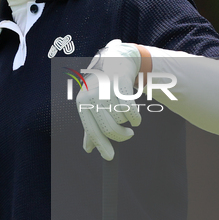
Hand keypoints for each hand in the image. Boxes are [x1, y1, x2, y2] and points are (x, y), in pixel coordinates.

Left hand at [76, 40, 141, 159]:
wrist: (116, 62)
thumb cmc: (103, 88)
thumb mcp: (92, 105)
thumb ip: (91, 127)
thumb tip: (88, 149)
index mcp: (82, 104)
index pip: (92, 131)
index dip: (101, 146)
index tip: (110, 157)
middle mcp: (91, 97)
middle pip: (108, 128)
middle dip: (121, 137)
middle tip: (127, 136)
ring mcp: (105, 90)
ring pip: (121, 120)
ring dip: (128, 123)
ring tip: (128, 117)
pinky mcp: (119, 84)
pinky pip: (130, 110)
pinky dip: (136, 118)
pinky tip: (136, 118)